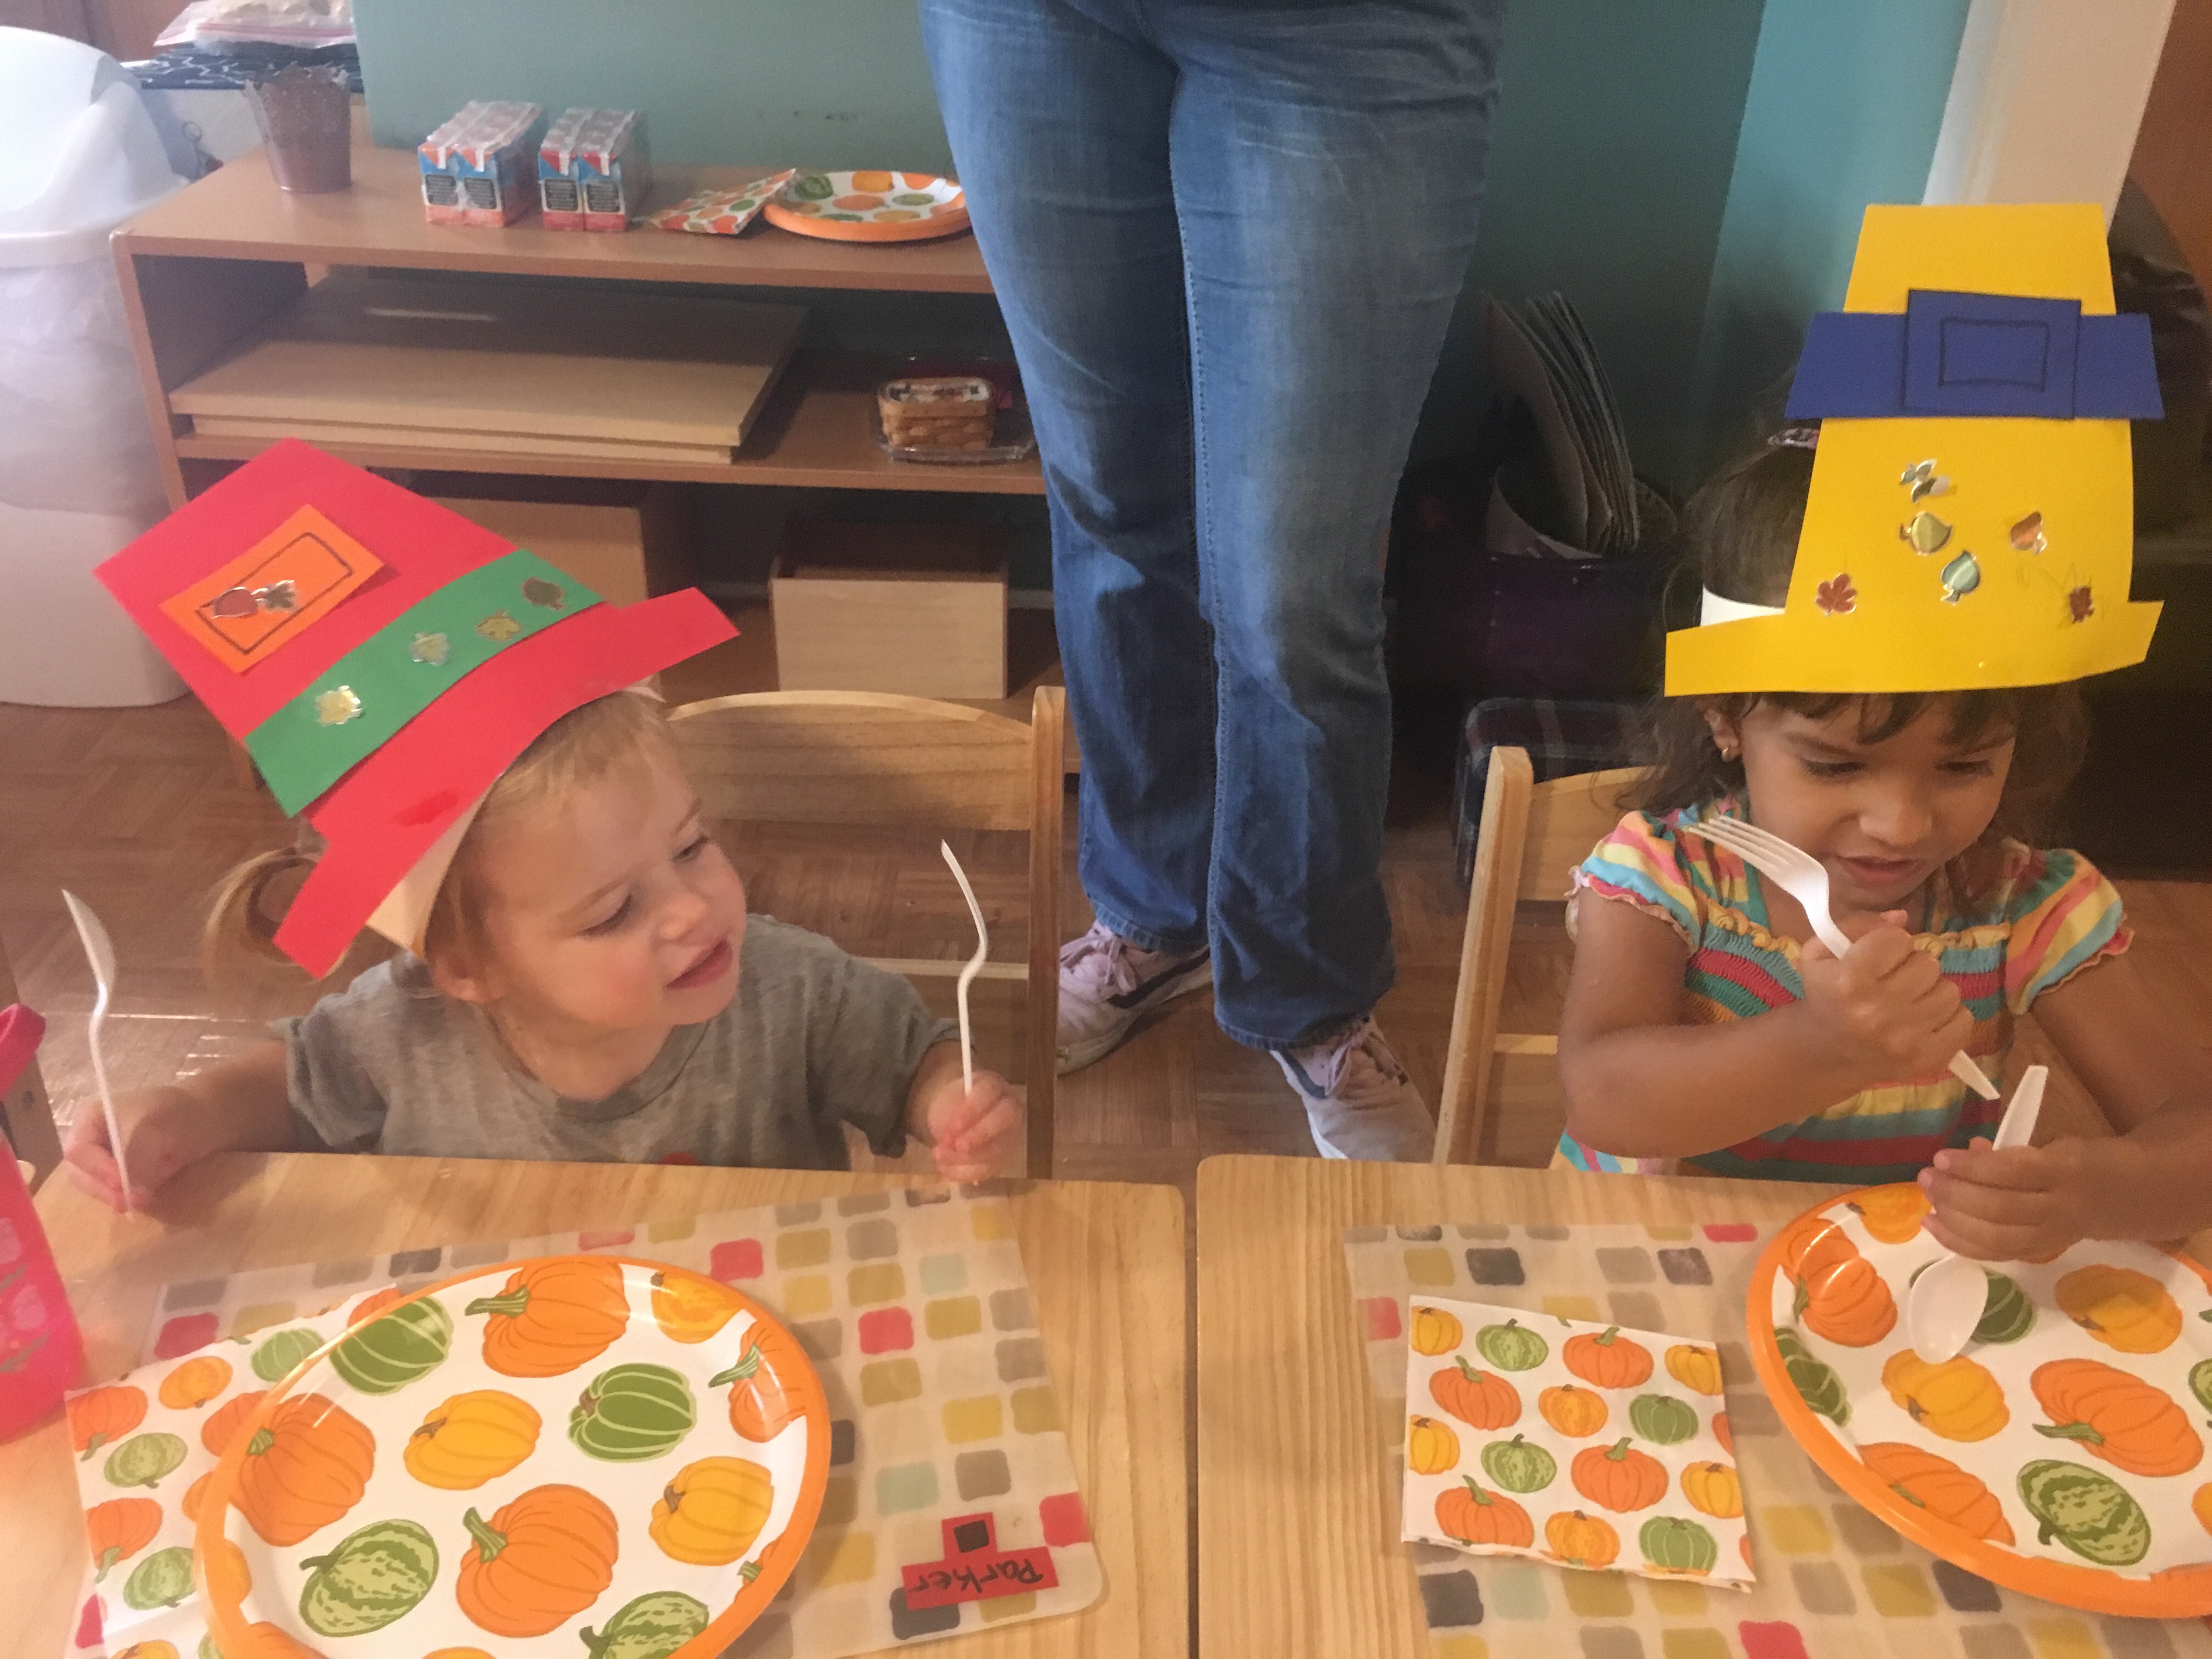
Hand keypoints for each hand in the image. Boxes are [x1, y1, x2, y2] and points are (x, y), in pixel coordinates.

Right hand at [63, 1085, 218, 1209]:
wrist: (209, 1117)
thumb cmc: (177, 1112)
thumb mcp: (152, 1129)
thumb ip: (136, 1160)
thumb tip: (131, 1197)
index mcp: (91, 1121)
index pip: (78, 1152)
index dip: (97, 1169)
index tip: (121, 1182)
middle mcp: (93, 1144)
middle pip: (82, 1174)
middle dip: (103, 1189)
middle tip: (128, 1202)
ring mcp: (108, 1162)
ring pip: (98, 1188)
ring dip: (114, 1197)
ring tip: (139, 1201)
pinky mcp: (126, 1178)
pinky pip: (117, 1194)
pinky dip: (127, 1199)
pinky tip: (143, 1201)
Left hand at [921, 1069, 1022, 1182]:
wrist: (956, 1117)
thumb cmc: (954, 1104)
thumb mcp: (948, 1100)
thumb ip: (951, 1113)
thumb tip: (951, 1137)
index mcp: (995, 1087)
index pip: (990, 1093)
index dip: (972, 1110)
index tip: (952, 1126)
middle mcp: (1009, 1110)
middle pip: (1002, 1121)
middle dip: (978, 1136)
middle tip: (956, 1146)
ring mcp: (1008, 1137)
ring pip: (994, 1151)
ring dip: (965, 1158)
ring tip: (939, 1158)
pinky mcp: (1001, 1159)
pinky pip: (987, 1170)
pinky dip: (964, 1173)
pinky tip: (945, 1170)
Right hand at [1797, 910, 1972, 1086]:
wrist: (1823, 1056)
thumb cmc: (1823, 998)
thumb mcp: (1819, 954)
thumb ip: (1857, 925)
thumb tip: (1902, 917)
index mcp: (1848, 981)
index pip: (1897, 938)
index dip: (1888, 944)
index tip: (1876, 959)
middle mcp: (1878, 1011)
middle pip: (1927, 963)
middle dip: (1912, 967)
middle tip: (1895, 982)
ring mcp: (1906, 1039)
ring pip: (1949, 990)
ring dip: (1932, 991)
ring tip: (1911, 1001)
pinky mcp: (1928, 1059)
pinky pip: (1964, 1020)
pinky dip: (1949, 1017)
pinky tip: (1925, 1020)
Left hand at [1919, 1135, 2130, 1260]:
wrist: (2134, 1197)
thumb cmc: (2087, 1160)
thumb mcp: (2057, 1144)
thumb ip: (2012, 1151)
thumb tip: (1967, 1153)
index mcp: (2066, 1171)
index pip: (2013, 1173)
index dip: (1972, 1168)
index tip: (1942, 1157)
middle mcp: (2060, 1209)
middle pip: (1999, 1209)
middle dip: (1955, 1194)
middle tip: (1926, 1177)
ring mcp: (2052, 1236)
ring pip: (1996, 1238)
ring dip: (1953, 1220)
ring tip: (1927, 1200)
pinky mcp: (2042, 1252)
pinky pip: (1997, 1253)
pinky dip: (1961, 1243)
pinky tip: (1934, 1226)